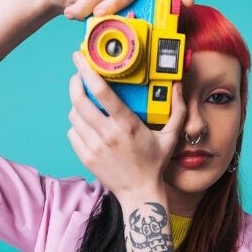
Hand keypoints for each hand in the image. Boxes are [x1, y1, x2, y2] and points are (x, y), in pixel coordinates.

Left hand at [66, 50, 186, 197]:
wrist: (139, 192)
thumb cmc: (155, 164)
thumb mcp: (170, 136)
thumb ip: (177, 110)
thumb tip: (179, 86)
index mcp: (127, 125)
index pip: (102, 92)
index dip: (87, 72)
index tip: (80, 58)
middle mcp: (107, 134)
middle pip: (79, 101)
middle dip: (75, 83)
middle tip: (77, 75)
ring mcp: (94, 147)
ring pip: (74, 116)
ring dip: (77, 105)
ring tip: (85, 101)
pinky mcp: (86, 157)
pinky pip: (73, 132)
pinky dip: (77, 124)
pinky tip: (86, 124)